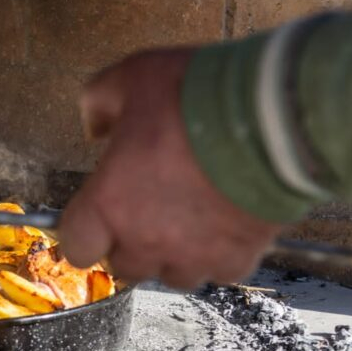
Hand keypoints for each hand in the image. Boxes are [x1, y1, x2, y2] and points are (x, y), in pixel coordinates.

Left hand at [60, 49, 284, 288]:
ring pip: (172, 274)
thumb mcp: (132, 76)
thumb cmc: (198, 94)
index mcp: (109, 202)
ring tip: (190, 219)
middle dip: (132, 243)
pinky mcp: (236, 257)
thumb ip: (100, 102)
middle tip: (149, 211)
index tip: (98, 217)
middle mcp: (145, 239)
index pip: (76, 246)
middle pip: (125, 265)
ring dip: (175, 253)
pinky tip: (227, 223)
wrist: (275, 115)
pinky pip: (219, 271)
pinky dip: (220, 254)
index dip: (86, 233)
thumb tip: (95, 124)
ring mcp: (192, 254)